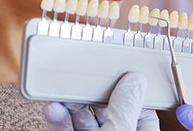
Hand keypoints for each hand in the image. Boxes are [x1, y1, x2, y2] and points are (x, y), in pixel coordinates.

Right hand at [45, 72, 159, 130]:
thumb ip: (125, 109)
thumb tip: (135, 80)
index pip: (140, 109)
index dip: (128, 88)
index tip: (117, 67)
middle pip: (106, 110)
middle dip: (92, 92)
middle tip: (81, 74)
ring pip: (82, 119)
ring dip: (70, 104)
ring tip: (61, 90)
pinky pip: (65, 130)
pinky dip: (57, 119)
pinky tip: (52, 108)